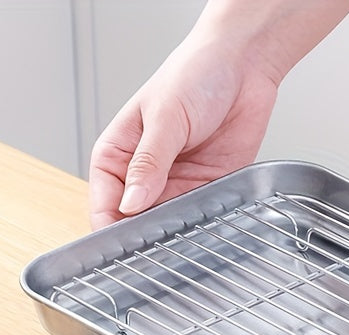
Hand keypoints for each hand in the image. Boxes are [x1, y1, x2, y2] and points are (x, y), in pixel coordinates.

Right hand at [88, 0, 348, 229]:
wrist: (244, 66)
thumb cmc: (194, 75)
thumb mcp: (165, 117)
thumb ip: (149, 162)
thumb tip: (131, 201)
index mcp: (118, 154)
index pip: (104, 203)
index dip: (110, 228)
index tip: (121, 249)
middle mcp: (143, 175)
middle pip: (135, 222)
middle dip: (143, 239)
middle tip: (153, 254)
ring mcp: (175, 185)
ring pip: (166, 226)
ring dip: (172, 237)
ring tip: (178, 247)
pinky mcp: (205, 190)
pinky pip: (198, 219)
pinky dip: (199, 229)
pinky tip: (201, 235)